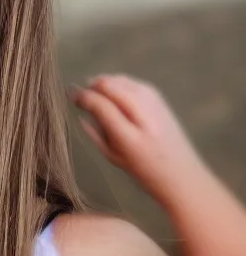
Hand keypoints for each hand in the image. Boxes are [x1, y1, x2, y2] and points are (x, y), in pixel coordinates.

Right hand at [70, 74, 204, 202]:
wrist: (184, 175)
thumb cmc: (144, 173)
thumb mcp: (114, 157)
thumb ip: (96, 134)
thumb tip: (82, 113)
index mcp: (130, 137)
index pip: (100, 105)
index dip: (82, 97)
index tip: (71, 96)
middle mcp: (143, 116)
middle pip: (110, 86)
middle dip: (91, 86)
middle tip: (79, 93)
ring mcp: (154, 104)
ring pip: (121, 80)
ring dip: (104, 83)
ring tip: (93, 92)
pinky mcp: (160, 99)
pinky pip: (132, 82)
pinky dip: (118, 83)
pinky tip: (111, 92)